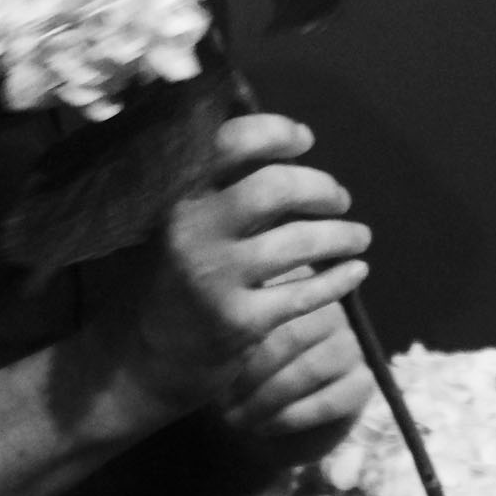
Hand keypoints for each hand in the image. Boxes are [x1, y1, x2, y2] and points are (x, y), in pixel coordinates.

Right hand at [100, 113, 370, 420]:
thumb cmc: (165, 283)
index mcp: (174, 198)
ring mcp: (215, 278)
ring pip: (299, 241)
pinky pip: (305, 293)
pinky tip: (356, 271)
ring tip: (359, 236)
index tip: (304, 139)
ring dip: (342, 234)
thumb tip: (276, 143)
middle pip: (275, 187)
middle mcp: (191, 232)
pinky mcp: (239, 322)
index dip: (274, 132)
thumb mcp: (174, 226)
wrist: (137, 363)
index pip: (229, 143)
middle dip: (320, 187)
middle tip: (339, 197)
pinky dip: (339, 278)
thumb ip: (213, 189)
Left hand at [221, 297, 373, 451]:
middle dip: (252, 371)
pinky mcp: (362, 383)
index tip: (210, 365)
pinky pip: (327, 402)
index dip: (240, 337)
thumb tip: (217, 324)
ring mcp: (351, 345)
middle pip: (291, 336)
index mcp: (297, 286)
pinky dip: (288, 418)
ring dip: (266, 399)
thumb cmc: (240, 372)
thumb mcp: (229, 345)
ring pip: (308, 370)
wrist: (265, 419)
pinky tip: (262, 427)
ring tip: (235, 418)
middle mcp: (333, 309)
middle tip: (220, 398)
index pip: (270, 303)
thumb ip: (232, 326)